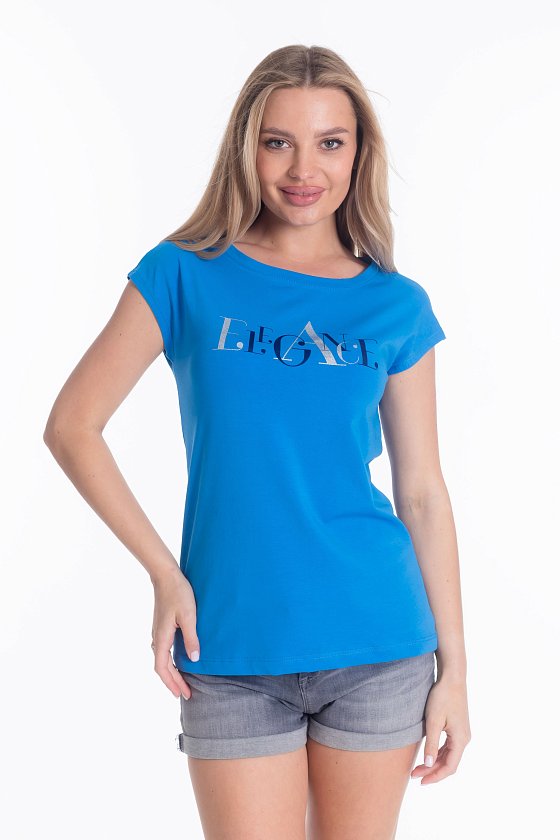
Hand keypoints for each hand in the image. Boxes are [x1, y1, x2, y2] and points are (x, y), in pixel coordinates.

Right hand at [150, 566, 199, 699]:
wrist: (166, 576)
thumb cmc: (178, 594)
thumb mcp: (189, 616)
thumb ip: (191, 638)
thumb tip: (193, 660)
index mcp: (162, 638)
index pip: (163, 668)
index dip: (172, 683)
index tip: (182, 694)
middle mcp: (157, 638)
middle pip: (162, 667)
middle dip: (173, 682)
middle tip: (186, 695)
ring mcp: (158, 633)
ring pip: (162, 659)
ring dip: (171, 673)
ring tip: (182, 683)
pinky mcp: (162, 627)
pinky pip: (164, 651)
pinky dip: (170, 662)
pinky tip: (179, 662)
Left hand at [410, 676, 470, 784]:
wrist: (452, 678)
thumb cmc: (442, 697)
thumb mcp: (433, 721)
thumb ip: (431, 744)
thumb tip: (428, 765)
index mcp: (461, 740)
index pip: (450, 767)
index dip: (435, 777)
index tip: (420, 781)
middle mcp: (464, 739)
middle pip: (449, 763)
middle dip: (432, 771)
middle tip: (414, 775)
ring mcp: (462, 733)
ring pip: (449, 755)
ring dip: (434, 763)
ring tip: (417, 768)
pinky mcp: (457, 727)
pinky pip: (449, 747)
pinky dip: (438, 754)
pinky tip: (428, 755)